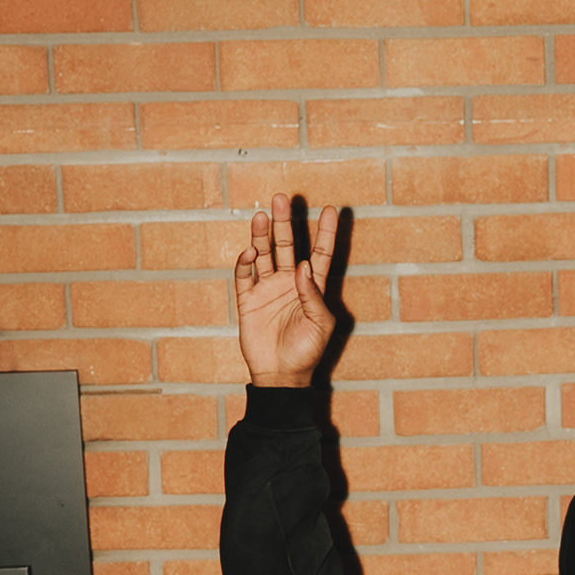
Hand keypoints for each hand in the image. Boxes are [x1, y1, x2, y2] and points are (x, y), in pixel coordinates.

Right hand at [234, 193, 337, 387]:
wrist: (280, 376)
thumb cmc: (307, 352)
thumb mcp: (320, 323)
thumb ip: (312, 294)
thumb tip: (302, 266)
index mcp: (310, 287)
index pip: (319, 253)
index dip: (324, 232)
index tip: (330, 209)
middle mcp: (288, 283)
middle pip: (286, 245)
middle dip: (285, 223)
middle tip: (282, 199)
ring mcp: (267, 290)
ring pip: (263, 255)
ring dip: (262, 236)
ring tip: (262, 216)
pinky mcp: (248, 301)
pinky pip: (244, 276)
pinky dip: (245, 263)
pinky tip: (249, 252)